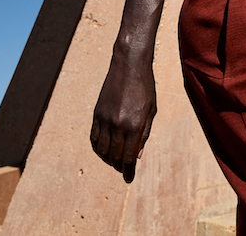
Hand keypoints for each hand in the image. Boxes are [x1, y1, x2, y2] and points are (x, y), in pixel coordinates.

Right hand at [90, 59, 156, 182]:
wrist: (129, 66)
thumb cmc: (145, 87)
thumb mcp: (151, 111)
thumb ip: (144, 134)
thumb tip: (136, 156)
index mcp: (135, 125)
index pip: (128, 157)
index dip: (128, 171)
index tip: (128, 178)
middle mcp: (118, 125)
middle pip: (115, 156)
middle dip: (119, 166)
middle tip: (123, 169)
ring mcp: (105, 120)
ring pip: (102, 150)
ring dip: (108, 159)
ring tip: (114, 161)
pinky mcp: (97, 114)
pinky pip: (94, 138)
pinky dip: (98, 148)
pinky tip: (103, 150)